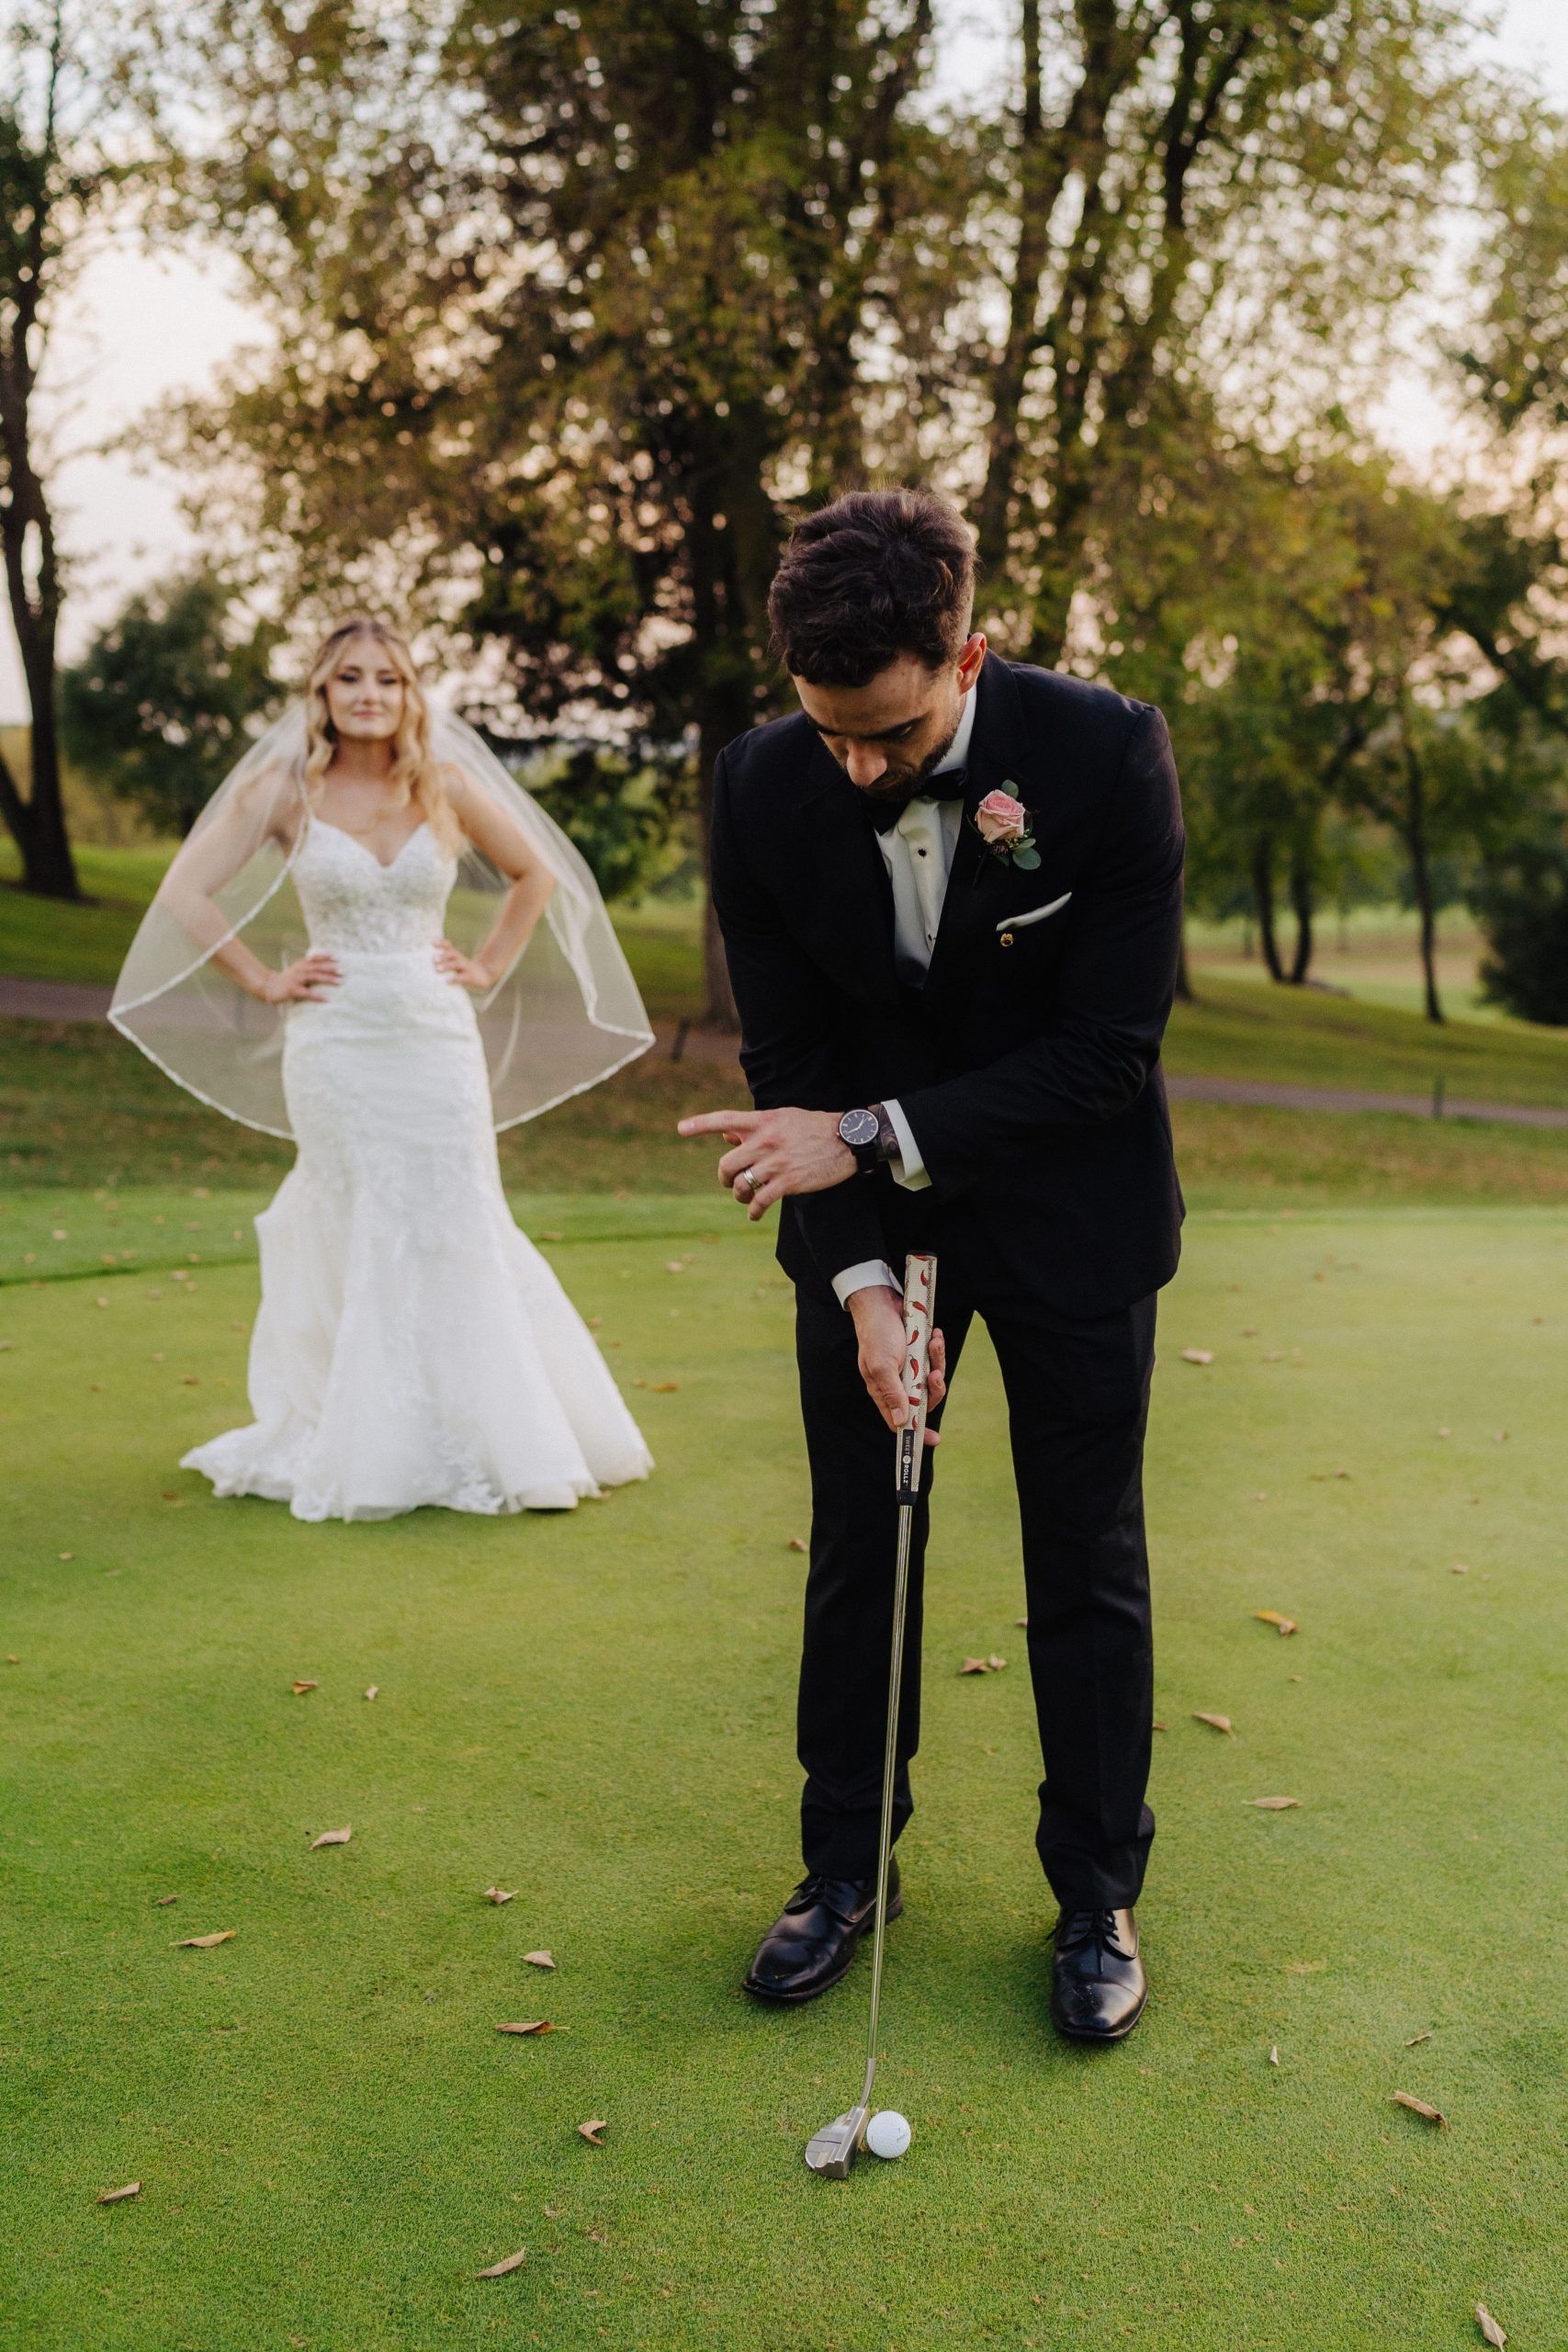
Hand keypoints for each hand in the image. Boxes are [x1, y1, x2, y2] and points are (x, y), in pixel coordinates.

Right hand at [261, 950, 339, 1003]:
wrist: (269, 987)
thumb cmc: (288, 979)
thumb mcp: (298, 970)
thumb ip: (310, 968)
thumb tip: (329, 968)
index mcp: (302, 964)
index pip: (316, 957)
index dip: (327, 956)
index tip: (338, 957)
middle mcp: (300, 969)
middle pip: (318, 966)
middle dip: (332, 968)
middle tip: (344, 970)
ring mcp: (296, 979)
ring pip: (314, 977)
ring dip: (328, 979)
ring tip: (340, 981)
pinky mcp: (293, 990)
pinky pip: (307, 993)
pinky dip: (318, 996)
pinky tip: (327, 999)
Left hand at [434, 940, 493, 989]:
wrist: (484, 976)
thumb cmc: (465, 969)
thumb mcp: (456, 963)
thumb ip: (444, 961)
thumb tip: (430, 959)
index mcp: (456, 956)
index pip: (449, 947)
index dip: (442, 943)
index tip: (433, 942)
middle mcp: (461, 960)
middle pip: (453, 955)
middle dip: (443, 956)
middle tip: (434, 959)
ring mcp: (466, 968)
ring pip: (456, 965)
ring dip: (446, 966)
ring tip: (437, 969)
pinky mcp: (470, 978)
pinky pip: (462, 978)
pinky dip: (454, 979)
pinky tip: (447, 981)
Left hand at [676, 1107, 853, 1218]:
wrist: (848, 1140)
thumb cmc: (815, 1127)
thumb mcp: (784, 1118)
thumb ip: (755, 1127)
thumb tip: (727, 1136)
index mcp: (764, 1121)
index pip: (725, 1119)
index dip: (701, 1124)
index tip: (680, 1129)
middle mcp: (766, 1140)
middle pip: (727, 1164)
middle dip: (724, 1177)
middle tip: (729, 1182)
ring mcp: (777, 1162)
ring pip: (742, 1185)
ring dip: (739, 1195)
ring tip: (746, 1198)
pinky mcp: (789, 1182)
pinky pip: (761, 1201)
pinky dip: (754, 1211)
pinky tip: (755, 1215)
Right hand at [848, 1284, 947, 1441]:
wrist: (881, 1302)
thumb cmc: (877, 1334)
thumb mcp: (883, 1366)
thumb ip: (893, 1394)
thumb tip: (901, 1423)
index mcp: (883, 1391)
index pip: (900, 1420)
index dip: (917, 1431)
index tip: (934, 1440)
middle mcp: (897, 1383)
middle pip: (923, 1400)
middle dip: (934, 1389)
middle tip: (935, 1376)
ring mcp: (909, 1368)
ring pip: (931, 1378)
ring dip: (937, 1362)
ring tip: (934, 1344)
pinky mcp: (918, 1353)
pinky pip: (934, 1359)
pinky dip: (937, 1349)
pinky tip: (935, 1336)